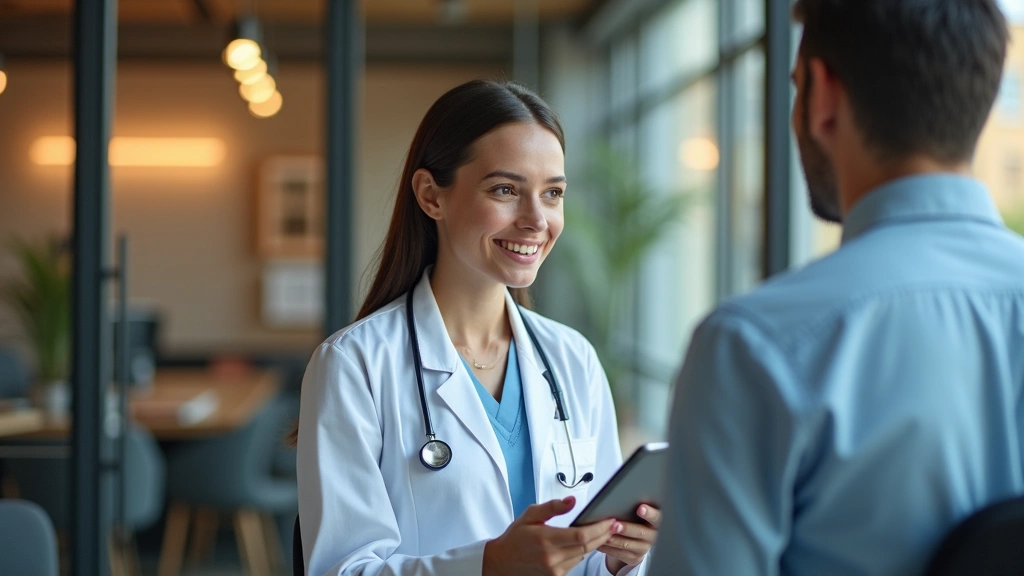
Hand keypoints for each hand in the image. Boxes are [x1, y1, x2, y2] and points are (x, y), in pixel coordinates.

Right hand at [483, 496, 615, 575]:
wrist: (501, 562)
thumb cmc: (515, 537)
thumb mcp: (530, 515)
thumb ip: (552, 507)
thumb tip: (572, 501)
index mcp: (545, 539)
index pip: (581, 535)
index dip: (600, 528)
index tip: (611, 521)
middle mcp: (551, 558)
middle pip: (587, 546)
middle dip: (604, 535)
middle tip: (615, 525)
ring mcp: (554, 570)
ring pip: (583, 555)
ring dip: (594, 544)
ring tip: (602, 532)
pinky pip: (575, 564)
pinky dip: (581, 552)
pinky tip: (584, 543)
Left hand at [601, 505, 660, 572]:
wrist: (636, 538)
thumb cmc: (635, 518)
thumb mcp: (638, 512)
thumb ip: (634, 506)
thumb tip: (622, 495)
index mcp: (656, 521)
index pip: (656, 517)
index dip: (649, 513)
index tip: (640, 508)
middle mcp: (652, 536)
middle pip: (641, 532)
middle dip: (627, 528)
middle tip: (615, 524)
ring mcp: (644, 548)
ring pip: (628, 545)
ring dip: (615, 540)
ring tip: (604, 535)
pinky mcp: (634, 557)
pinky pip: (620, 553)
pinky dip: (609, 548)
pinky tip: (600, 543)